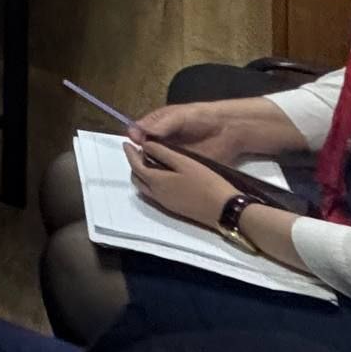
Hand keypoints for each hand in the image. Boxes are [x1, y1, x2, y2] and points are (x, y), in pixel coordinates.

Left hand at [124, 138, 240, 230]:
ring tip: (149, 160)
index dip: (129, 153)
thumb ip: (162, 153)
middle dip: (134, 164)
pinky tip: (162, 174)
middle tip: (138, 151)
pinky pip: (154, 193)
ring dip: (142, 174)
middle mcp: (156, 195)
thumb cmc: (205, 182)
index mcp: (156, 182)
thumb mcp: (184, 162)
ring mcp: (166, 204)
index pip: (135, 166)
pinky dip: (151, 181)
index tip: (126, 142)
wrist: (224, 209)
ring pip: (145, 187)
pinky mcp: (175, 209)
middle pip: (137, 178)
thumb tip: (145, 145)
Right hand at [129, 96, 302, 163]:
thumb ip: (158, 125)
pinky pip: (171, 174)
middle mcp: (160, 142)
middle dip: (140, 158)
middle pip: (143, 152)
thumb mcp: (177, 117)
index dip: (133, 142)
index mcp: (155, 126)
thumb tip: (133, 133)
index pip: (137, 135)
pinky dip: (166, 178)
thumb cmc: (200, 117)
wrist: (229, 130)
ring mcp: (171, 156)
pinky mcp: (183, 168)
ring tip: (150, 176)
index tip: (132, 149)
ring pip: (155, 164)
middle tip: (140, 166)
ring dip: (152, 169)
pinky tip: (163, 182)